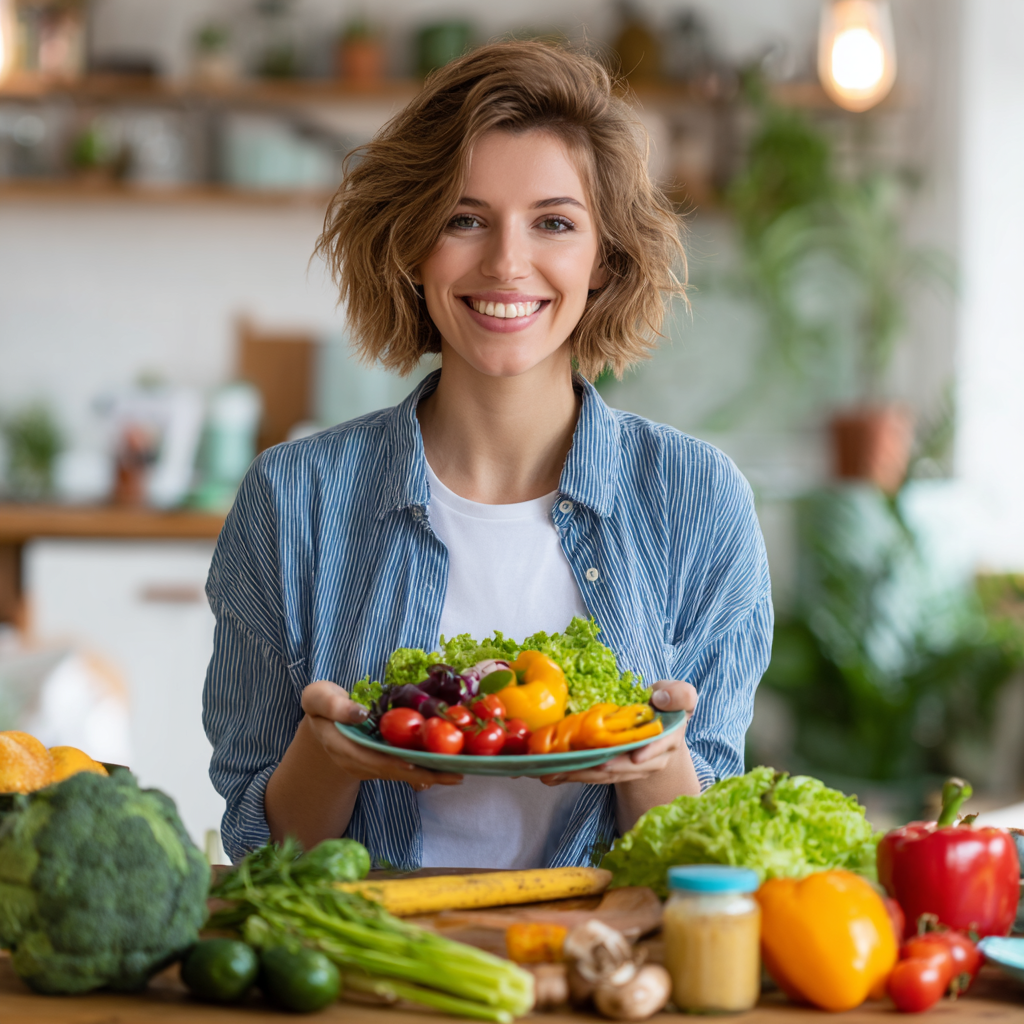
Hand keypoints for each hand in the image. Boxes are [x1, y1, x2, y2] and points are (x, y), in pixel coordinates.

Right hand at [301, 680, 462, 791]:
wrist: (322, 719)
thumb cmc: (322, 703)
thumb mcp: (319, 697)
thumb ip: (335, 706)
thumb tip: (361, 714)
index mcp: (341, 746)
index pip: (370, 759)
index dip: (395, 764)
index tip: (417, 766)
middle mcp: (356, 762)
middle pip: (392, 772)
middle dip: (423, 775)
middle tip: (454, 775)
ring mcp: (368, 766)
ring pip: (400, 774)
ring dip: (428, 775)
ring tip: (457, 774)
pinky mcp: (378, 763)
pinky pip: (402, 769)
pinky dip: (423, 769)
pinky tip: (445, 771)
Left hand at [538, 679, 696, 785]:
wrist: (664, 728)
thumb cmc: (668, 706)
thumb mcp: (680, 695)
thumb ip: (679, 694)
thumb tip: (660, 697)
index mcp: (668, 739)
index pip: (660, 747)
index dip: (650, 751)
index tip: (635, 756)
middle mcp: (652, 760)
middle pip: (626, 767)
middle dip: (600, 768)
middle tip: (576, 765)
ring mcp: (633, 769)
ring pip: (607, 775)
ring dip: (581, 775)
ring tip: (555, 772)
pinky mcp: (616, 772)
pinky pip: (596, 776)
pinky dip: (576, 775)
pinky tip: (554, 774)